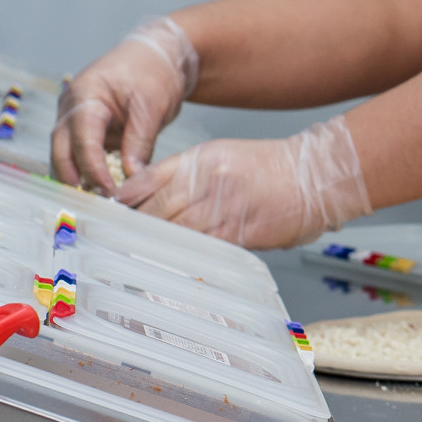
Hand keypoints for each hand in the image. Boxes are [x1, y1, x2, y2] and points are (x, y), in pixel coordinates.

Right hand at [53, 17, 198, 193]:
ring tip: (100, 204)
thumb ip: (139, 142)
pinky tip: (105, 192)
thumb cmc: (153, 71)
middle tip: (96, 206)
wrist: (158, 56)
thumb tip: (132, 178)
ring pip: (67, 157)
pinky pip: (83, 156)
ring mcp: (76, 121)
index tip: (109, 192)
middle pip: (62, 153)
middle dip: (75, 181)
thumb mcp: (151, 105)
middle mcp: (71, 110)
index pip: (82, 141)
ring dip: (80, 180)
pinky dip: (91, 174)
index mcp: (84, 97)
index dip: (94, 170)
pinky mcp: (89, 132)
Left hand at [116, 116, 370, 249]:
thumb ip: (179, 174)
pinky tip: (172, 266)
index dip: (122, 202)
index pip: (146, 181)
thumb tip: (138, 198)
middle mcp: (210, 182)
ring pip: (176, 233)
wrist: (316, 175)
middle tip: (112, 245)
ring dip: (154, 248)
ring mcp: (226, 208)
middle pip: (156, 212)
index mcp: (200, 159)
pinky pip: (204, 250)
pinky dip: (185, 259)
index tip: (105, 217)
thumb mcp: (220, 155)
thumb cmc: (268, 165)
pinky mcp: (242, 233)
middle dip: (133, 229)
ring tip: (134, 260)